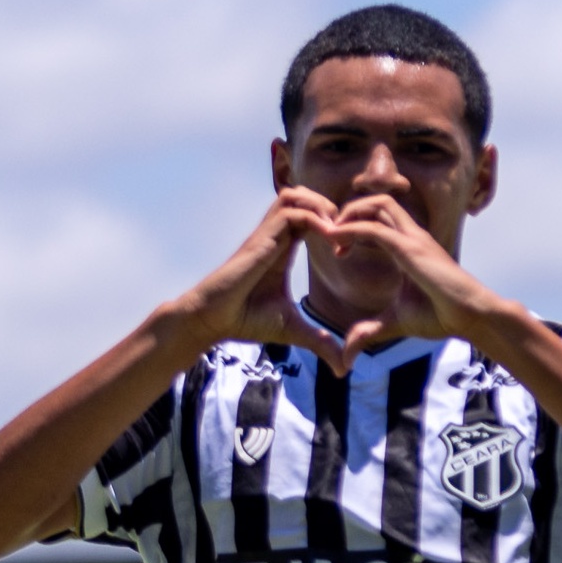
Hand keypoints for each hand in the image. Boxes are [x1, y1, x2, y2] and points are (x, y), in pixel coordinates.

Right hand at [176, 190, 350, 372]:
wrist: (213, 321)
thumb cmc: (247, 320)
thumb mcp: (294, 330)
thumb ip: (321, 342)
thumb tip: (345, 367)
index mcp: (283, 248)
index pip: (310, 215)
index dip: (333, 224)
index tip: (347, 251)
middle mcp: (275, 236)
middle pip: (305, 196)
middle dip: (331, 208)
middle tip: (348, 236)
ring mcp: (266, 234)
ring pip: (295, 195)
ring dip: (322, 207)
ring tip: (339, 235)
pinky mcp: (261, 239)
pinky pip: (291, 211)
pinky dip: (315, 218)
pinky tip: (331, 241)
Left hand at [310, 193, 509, 359]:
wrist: (471, 318)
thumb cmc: (441, 316)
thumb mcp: (395, 322)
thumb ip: (369, 331)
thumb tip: (348, 353)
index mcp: (408, 246)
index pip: (379, 218)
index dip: (355, 226)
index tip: (338, 250)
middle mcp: (411, 236)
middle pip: (378, 202)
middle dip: (349, 211)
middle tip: (331, 238)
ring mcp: (413, 239)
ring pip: (378, 204)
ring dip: (349, 214)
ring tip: (331, 235)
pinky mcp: (411, 249)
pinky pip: (375, 229)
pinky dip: (351, 230)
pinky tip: (335, 242)